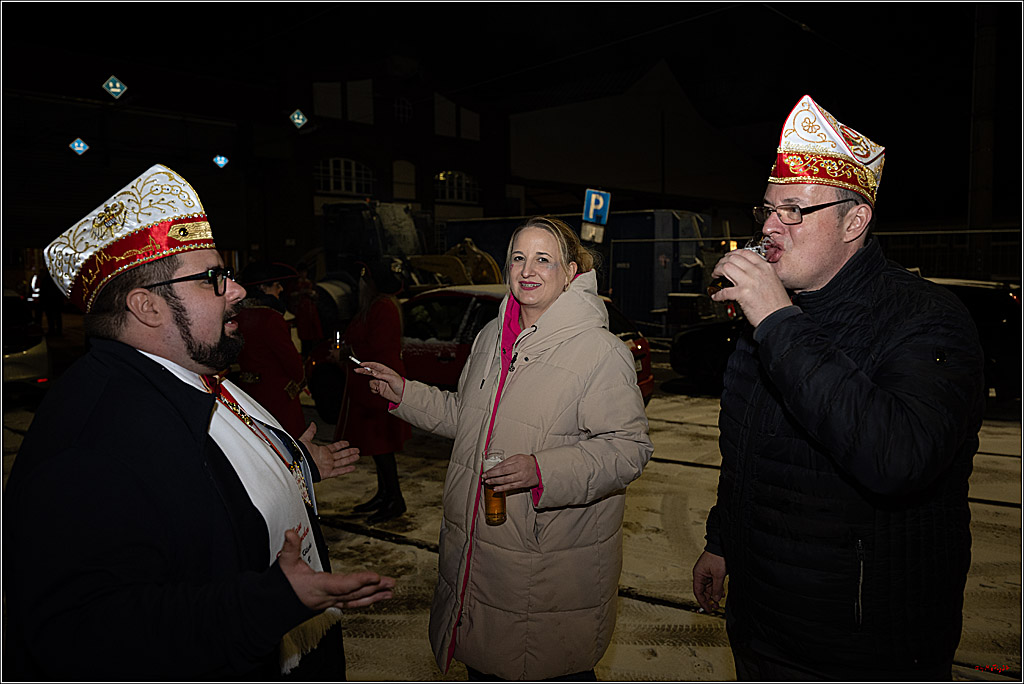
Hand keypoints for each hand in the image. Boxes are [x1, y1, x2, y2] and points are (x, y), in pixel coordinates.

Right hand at [278, 530, 395, 610]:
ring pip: (355, 600)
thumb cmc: (280, 587)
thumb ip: (290, 548)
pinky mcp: (330, 604)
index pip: (342, 585)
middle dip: (373, 588)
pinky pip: (351, 604)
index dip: (359, 581)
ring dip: (373, 596)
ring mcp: (329, 603)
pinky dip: (365, 601)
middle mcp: (326, 597)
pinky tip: (376, 598)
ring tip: (389, 592)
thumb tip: (291, 533)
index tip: (375, 576)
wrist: (273, 608)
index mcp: (317, 587)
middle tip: (390, 583)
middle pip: (353, 594)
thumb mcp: (284, 564)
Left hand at [299, 423, 358, 479]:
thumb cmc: (298, 453)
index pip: (334, 447)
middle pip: (340, 455)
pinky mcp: (326, 473)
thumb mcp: (304, 440)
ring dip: (350, 459)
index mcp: (321, 451)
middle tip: (357, 450)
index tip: (347, 443)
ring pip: (342, 462)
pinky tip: (353, 467)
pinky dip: (346, 470)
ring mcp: (327, 466)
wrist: (296, 464)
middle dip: (349, 452)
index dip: (341, 445)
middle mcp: (326, 459)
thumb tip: (312, 424)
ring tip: (358, 456)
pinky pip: (338, 471)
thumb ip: (310, 432)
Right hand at [354, 361, 403, 403]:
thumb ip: (381, 375)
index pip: (375, 366)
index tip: (361, 364)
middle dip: (363, 371)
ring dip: (373, 384)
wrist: (402, 396)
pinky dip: (373, 390)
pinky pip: (372, 388)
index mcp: (386, 371)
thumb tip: (372, 372)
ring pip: (371, 382)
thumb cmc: (400, 385)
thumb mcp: (391, 378)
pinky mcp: (379, 389)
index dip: (368, 364)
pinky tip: (378, 391)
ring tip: (378, 387)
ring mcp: (380, 382)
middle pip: (370, 372)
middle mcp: (382, 376)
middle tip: (356, 370)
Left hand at [482, 453, 539, 491]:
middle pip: (503, 473)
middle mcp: (519, 469)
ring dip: (496, 482)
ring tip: (488, 482)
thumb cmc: (526, 462)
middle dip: (492, 476)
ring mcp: (521, 477)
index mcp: (517, 461)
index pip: (502, 466)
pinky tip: (496, 489)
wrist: (539, 468)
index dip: (493, 469)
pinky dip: (502, 488)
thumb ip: (507, 462)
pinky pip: (511, 487)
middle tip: (484, 477)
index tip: (486, 472)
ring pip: (506, 481)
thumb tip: (495, 468)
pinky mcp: (522, 484)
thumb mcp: (517, 457)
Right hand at [692, 550, 726, 613]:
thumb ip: (717, 588)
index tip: (708, 609)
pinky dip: (717, 589)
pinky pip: (713, 584)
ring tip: (719, 601)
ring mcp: (706, 574)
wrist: (721, 546)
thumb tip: (716, 599)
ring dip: (714, 595)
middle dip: (709, 600)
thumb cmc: (717, 557)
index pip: (698, 592)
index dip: (703, 602)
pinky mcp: (712, 572)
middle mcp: (701, 575)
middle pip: (703, 591)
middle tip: (716, 607)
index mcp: (698, 575)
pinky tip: (722, 593)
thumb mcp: (718, 575)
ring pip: (709, 588)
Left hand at [709, 248, 791, 326]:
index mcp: (765, 268)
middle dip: (722, 262)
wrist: (780, 317)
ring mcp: (749, 282)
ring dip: (717, 271)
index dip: (733, 254)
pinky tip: (716, 296)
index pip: (745, 253)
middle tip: (719, 268)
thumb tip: (747, 272)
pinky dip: (717, 294)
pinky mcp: (742, 294)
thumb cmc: (777, 304)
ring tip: (716, 276)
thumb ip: (761, 274)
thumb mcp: (773, 281)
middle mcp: (757, 272)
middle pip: (733, 258)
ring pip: (726, 268)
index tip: (727, 258)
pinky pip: (724, 291)